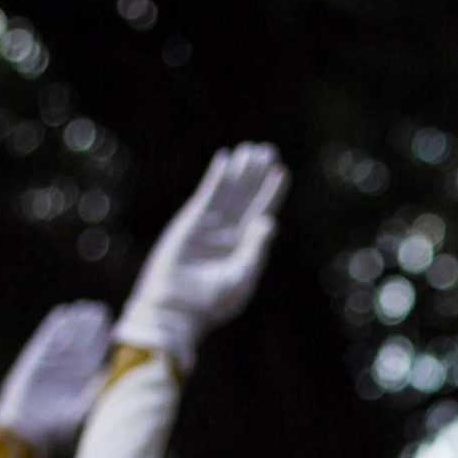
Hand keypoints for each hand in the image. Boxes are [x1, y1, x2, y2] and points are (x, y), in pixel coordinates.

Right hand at [0, 301, 113, 450]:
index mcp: (81, 383)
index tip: (114, 326)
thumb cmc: (58, 429)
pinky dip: (54, 327)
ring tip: (84, 308)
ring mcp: (50, 365)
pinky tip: (63, 313)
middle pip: (80, 344)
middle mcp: (66, 372)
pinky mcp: (34, 361)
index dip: (102, 341)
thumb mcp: (85, 409)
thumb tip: (119, 377)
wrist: (27, 431)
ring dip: (74, 324)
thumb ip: (99, 392)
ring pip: (64, 339)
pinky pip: (45, 340)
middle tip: (99, 310)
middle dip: (89, 328)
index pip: (94, 357)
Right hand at [113, 143, 288, 362]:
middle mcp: (228, 234)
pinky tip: (226, 158)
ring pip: (230, 191)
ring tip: (252, 149)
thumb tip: (271, 221)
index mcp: (244, 249)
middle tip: (268, 150)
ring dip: (241, 171)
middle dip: (257, 174)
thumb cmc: (210, 303)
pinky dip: (218, 176)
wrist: (176, 308)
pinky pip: (208, 193)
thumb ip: (256, 249)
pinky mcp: (192, 221)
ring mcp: (210, 226)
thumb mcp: (241, 277)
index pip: (262, 213)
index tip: (282, 172)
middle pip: (247, 197)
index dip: (272, 193)